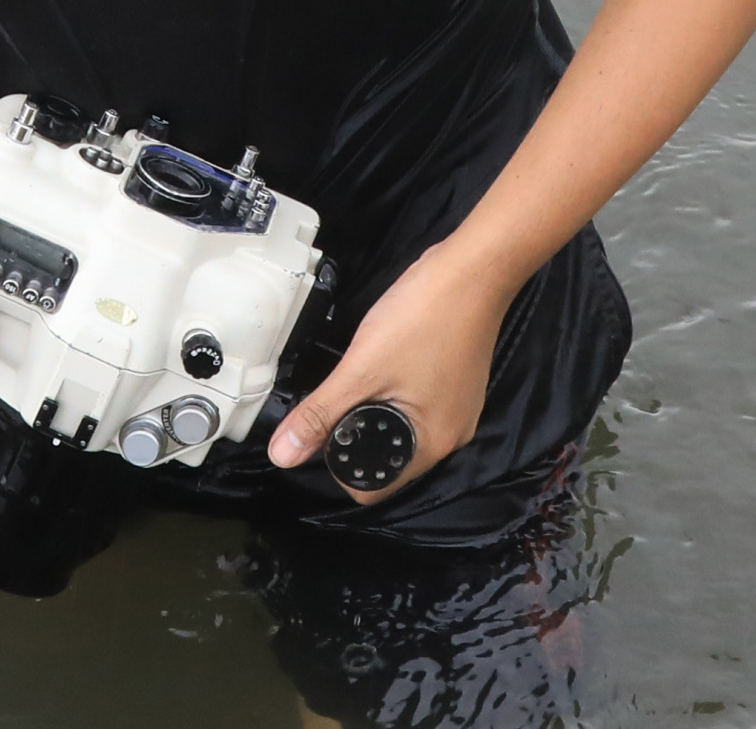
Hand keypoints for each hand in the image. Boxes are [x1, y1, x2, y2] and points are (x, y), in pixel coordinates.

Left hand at [267, 240, 513, 503]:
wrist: (473, 270)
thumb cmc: (421, 318)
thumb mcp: (362, 367)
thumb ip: (321, 413)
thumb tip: (282, 456)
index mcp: (430, 446)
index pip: (372, 486)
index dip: (337, 464)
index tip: (321, 425)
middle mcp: (450, 439)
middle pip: (387, 460)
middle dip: (355, 435)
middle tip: (336, 395)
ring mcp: (458, 412)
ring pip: (402, 432)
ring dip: (374, 413)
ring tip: (357, 378)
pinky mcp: (459, 387)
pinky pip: (419, 409)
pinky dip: (395, 396)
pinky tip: (384, 367)